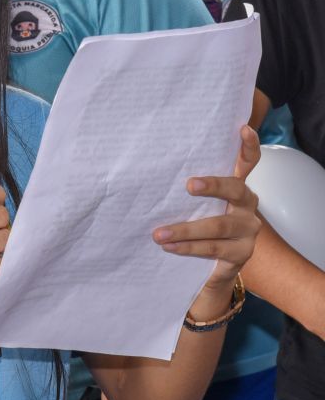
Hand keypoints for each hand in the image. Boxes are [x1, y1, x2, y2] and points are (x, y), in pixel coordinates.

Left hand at [152, 126, 261, 288]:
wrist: (209, 270)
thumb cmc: (197, 227)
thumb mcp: (194, 206)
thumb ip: (187, 190)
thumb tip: (151, 171)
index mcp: (236, 188)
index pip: (248, 163)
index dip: (249, 146)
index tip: (243, 129)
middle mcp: (247, 206)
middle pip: (236, 190)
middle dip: (213, 185)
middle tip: (189, 184)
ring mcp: (247, 231)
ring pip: (217, 225)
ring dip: (185, 229)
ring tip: (158, 234)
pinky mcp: (241, 254)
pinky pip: (212, 248)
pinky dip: (188, 247)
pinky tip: (169, 246)